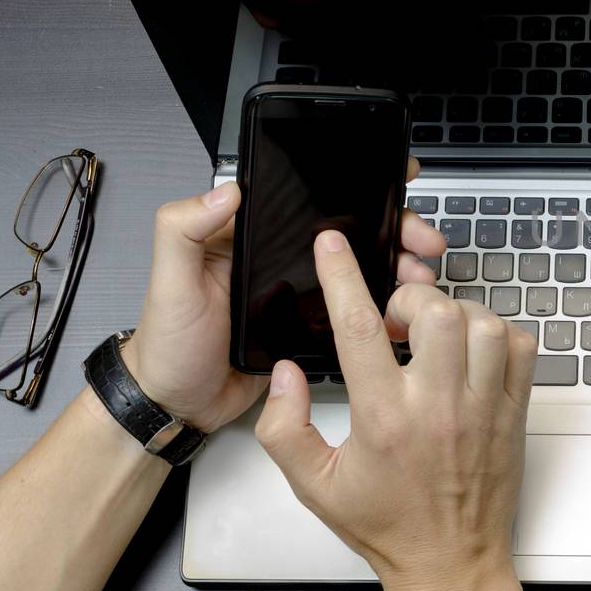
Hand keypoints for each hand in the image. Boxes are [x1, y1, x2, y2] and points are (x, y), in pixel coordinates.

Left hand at [121, 159, 446, 432]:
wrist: (178, 405)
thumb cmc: (168, 346)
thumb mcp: (170, 284)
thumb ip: (183, 231)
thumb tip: (225, 190)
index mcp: (247, 236)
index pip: (307, 200)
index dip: (355, 190)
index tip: (394, 184)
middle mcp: (277, 258)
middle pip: (347, 232)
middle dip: (393, 230)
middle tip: (422, 240)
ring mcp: (298, 291)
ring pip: (359, 268)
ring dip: (395, 266)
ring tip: (419, 277)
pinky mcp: (310, 325)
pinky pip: (353, 308)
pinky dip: (382, 306)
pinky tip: (402, 310)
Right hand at [254, 231, 536, 590]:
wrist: (450, 563)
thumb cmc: (386, 526)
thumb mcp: (313, 485)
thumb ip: (283, 427)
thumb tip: (286, 373)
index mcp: (384, 419)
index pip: (359, 328)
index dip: (342, 278)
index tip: (333, 246)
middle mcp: (439, 406)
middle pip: (435, 312)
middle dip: (409, 300)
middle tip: (394, 323)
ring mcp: (484, 407)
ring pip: (484, 322)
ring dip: (455, 315)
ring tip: (433, 336)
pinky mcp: (516, 412)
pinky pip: (521, 348)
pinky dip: (499, 336)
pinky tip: (473, 353)